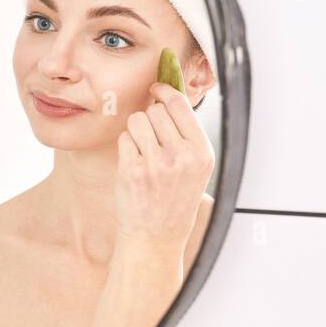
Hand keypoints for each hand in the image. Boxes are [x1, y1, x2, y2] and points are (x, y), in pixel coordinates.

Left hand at [114, 82, 214, 248]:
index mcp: (201, 152)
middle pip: (156, 110)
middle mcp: (182, 156)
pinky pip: (123, 138)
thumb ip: (186, 133)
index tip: (157, 89)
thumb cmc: (174, 201)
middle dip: (150, 119)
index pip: (180, 105)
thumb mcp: (194, 167)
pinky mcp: (132, 170)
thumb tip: (169, 93)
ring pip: (137, 121)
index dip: (165, 92)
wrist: (155, 237)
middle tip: (152, 141)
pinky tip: (134, 166)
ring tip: (143, 153)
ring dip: (136, 132)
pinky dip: (125, 148)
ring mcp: (156, 163)